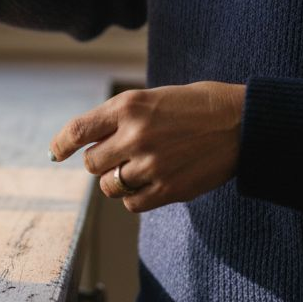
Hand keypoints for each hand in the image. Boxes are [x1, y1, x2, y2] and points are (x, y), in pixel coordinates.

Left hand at [48, 82, 244, 211]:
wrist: (245, 122)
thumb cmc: (198, 105)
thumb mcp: (154, 98)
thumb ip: (121, 119)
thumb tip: (86, 143)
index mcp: (128, 106)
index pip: (77, 130)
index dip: (62, 145)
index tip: (57, 153)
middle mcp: (134, 135)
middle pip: (92, 163)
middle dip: (100, 162)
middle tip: (120, 155)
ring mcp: (151, 164)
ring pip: (109, 186)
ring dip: (117, 181)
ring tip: (140, 168)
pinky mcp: (169, 188)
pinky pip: (132, 203)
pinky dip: (134, 197)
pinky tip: (150, 183)